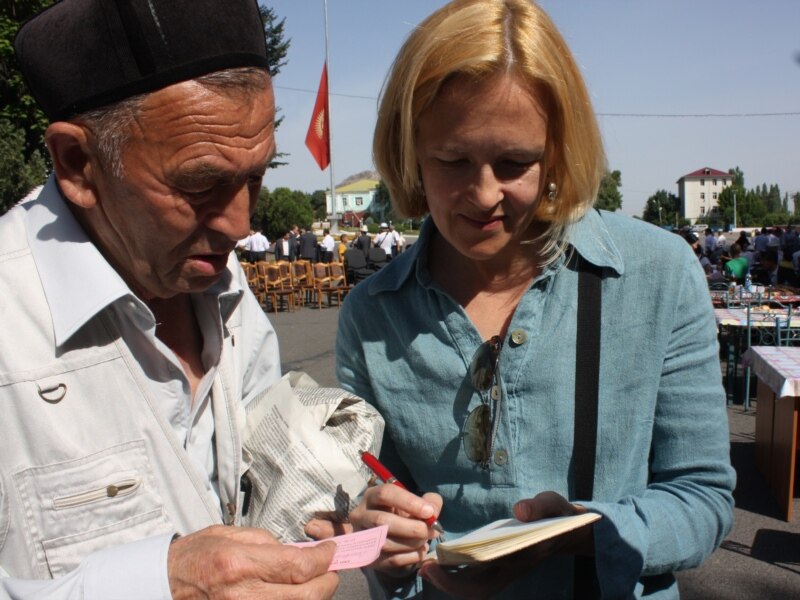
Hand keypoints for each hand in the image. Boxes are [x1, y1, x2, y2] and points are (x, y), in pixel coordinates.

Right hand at [168, 525, 338, 598]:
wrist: (163, 585)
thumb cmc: (193, 557)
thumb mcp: (228, 535)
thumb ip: (267, 542)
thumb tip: (298, 551)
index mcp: (240, 564)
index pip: (298, 566)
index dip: (324, 559)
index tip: (330, 551)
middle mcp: (243, 595)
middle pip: (306, 596)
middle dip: (327, 582)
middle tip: (329, 570)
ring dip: (313, 597)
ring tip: (313, 583)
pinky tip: (294, 594)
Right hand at [347, 483, 442, 574]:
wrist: (390, 536)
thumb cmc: (402, 514)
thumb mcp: (414, 502)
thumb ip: (428, 501)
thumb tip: (432, 511)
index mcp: (371, 496)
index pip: (385, 494)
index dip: (409, 502)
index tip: (429, 512)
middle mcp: (360, 516)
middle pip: (382, 521)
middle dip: (412, 527)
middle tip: (432, 531)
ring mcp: (361, 539)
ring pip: (385, 543)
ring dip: (412, 543)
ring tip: (425, 540)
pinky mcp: (368, 559)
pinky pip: (390, 560)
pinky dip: (410, 557)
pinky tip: (421, 551)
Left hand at [419, 491, 593, 598]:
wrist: (571, 529)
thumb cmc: (559, 516)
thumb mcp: (554, 505)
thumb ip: (539, 507)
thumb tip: (519, 510)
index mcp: (519, 560)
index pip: (484, 584)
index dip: (456, 582)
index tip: (433, 567)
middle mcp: (510, 569)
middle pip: (474, 590)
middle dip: (447, 583)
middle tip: (423, 567)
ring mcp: (506, 567)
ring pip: (474, 583)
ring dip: (450, 576)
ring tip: (427, 561)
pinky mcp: (503, 560)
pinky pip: (477, 571)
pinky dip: (459, 566)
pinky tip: (444, 553)